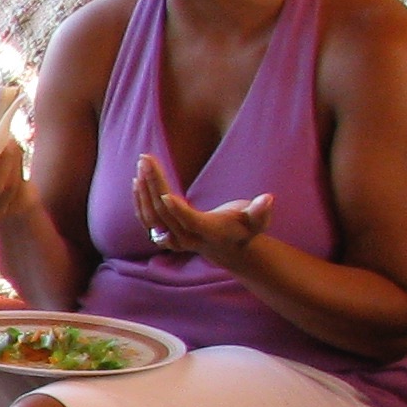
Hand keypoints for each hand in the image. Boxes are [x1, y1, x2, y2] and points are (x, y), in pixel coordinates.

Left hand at [132, 155, 271, 265]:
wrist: (229, 247)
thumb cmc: (246, 228)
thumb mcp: (258, 220)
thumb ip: (261, 211)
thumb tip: (269, 198)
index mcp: (208, 232)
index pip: (189, 222)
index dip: (178, 210)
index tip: (165, 194)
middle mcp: (186, 238)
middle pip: (165, 213)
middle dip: (155, 184)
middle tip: (147, 159)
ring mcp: (172, 238)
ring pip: (151, 215)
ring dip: (144, 188)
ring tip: (142, 163)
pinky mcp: (163, 234)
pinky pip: (146, 218)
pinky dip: (140, 199)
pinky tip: (137, 179)